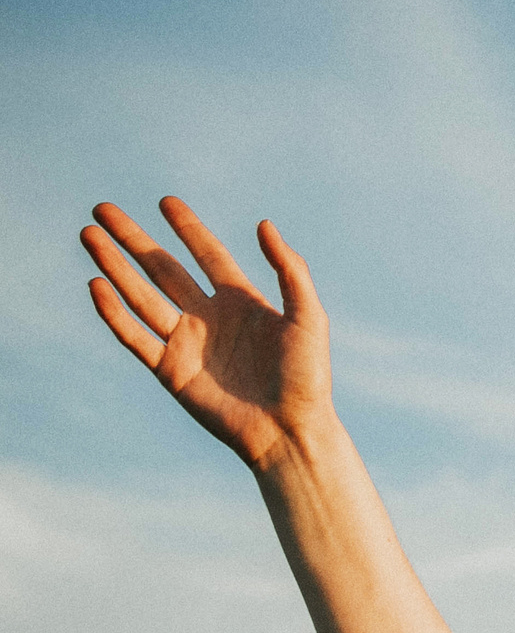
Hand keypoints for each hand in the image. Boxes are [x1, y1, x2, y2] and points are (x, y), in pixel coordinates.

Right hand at [82, 197, 334, 471]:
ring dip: (114, 266)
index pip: (208, 255)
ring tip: (89, 236)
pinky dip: (114, 312)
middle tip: (102, 210)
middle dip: (133, 239)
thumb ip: (290, 270)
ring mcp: (187, 343)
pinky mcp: (171, 370)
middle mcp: (210, 318)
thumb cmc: (307, 378)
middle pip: (163, 269)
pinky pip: (135, 336)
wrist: (290, 430)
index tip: (166, 202)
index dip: (188, 228)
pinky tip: (96, 285)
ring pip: (141, 296)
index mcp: (243, 302)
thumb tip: (262, 224)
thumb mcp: (308, 317)